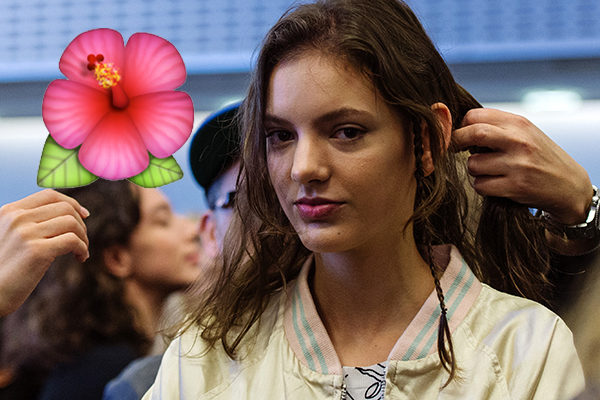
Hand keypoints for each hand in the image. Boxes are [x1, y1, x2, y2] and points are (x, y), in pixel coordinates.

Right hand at [0, 189, 89, 316]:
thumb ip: (29, 223)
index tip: (84, 215)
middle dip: (81, 223)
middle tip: (82, 240)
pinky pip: (72, 240)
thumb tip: (69, 215)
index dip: (72, 203)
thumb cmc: (3, 270)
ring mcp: (26, 234)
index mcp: (9, 211)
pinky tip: (80, 258)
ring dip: (84, 237)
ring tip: (81, 251)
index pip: (49, 195)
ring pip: (71, 223)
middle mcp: (17, 218)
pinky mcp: (36, 251)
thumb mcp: (10, 237)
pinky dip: (82, 248)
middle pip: (65, 208)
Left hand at [453, 108, 592, 225]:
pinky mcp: (516, 187)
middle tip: (456, 149)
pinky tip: (494, 184)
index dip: (462, 126)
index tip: (462, 135)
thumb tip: (460, 126)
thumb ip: (498, 127)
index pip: (476, 115)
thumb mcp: (525, 133)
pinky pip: (480, 185)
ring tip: (487, 170)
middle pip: (474, 133)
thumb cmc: (540, 157)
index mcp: (519, 123)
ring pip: (473, 164)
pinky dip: (481, 186)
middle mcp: (519, 141)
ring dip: (474, 170)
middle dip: (457, 142)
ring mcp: (518, 165)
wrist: (569, 185)